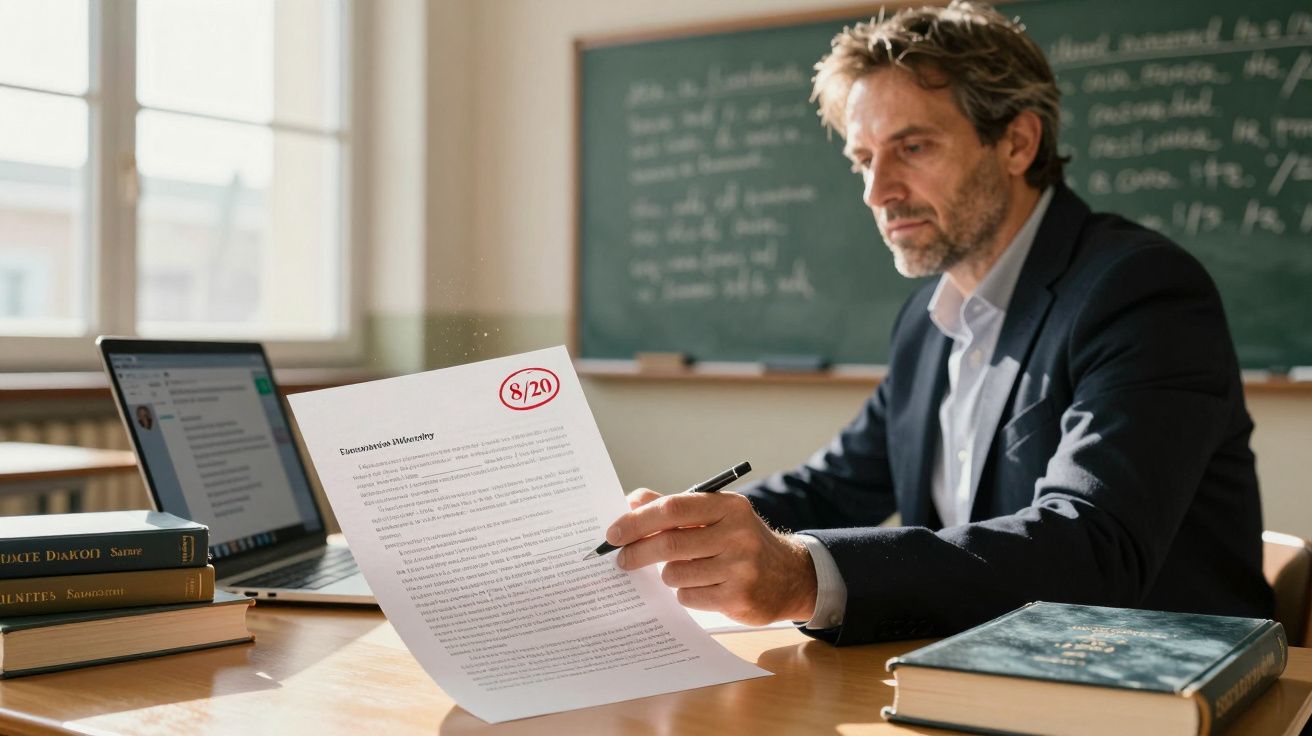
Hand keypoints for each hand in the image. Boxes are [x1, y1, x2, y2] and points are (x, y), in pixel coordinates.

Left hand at [607, 489, 817, 625]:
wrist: (790, 576)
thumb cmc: (742, 541)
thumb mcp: (717, 515)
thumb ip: (675, 507)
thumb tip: (631, 500)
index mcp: (729, 507)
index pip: (672, 508)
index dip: (637, 521)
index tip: (614, 533)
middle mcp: (738, 534)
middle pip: (669, 543)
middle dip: (638, 552)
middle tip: (621, 559)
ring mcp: (740, 568)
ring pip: (675, 574)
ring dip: (669, 575)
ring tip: (686, 571)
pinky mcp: (739, 598)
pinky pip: (689, 597)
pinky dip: (686, 594)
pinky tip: (705, 587)